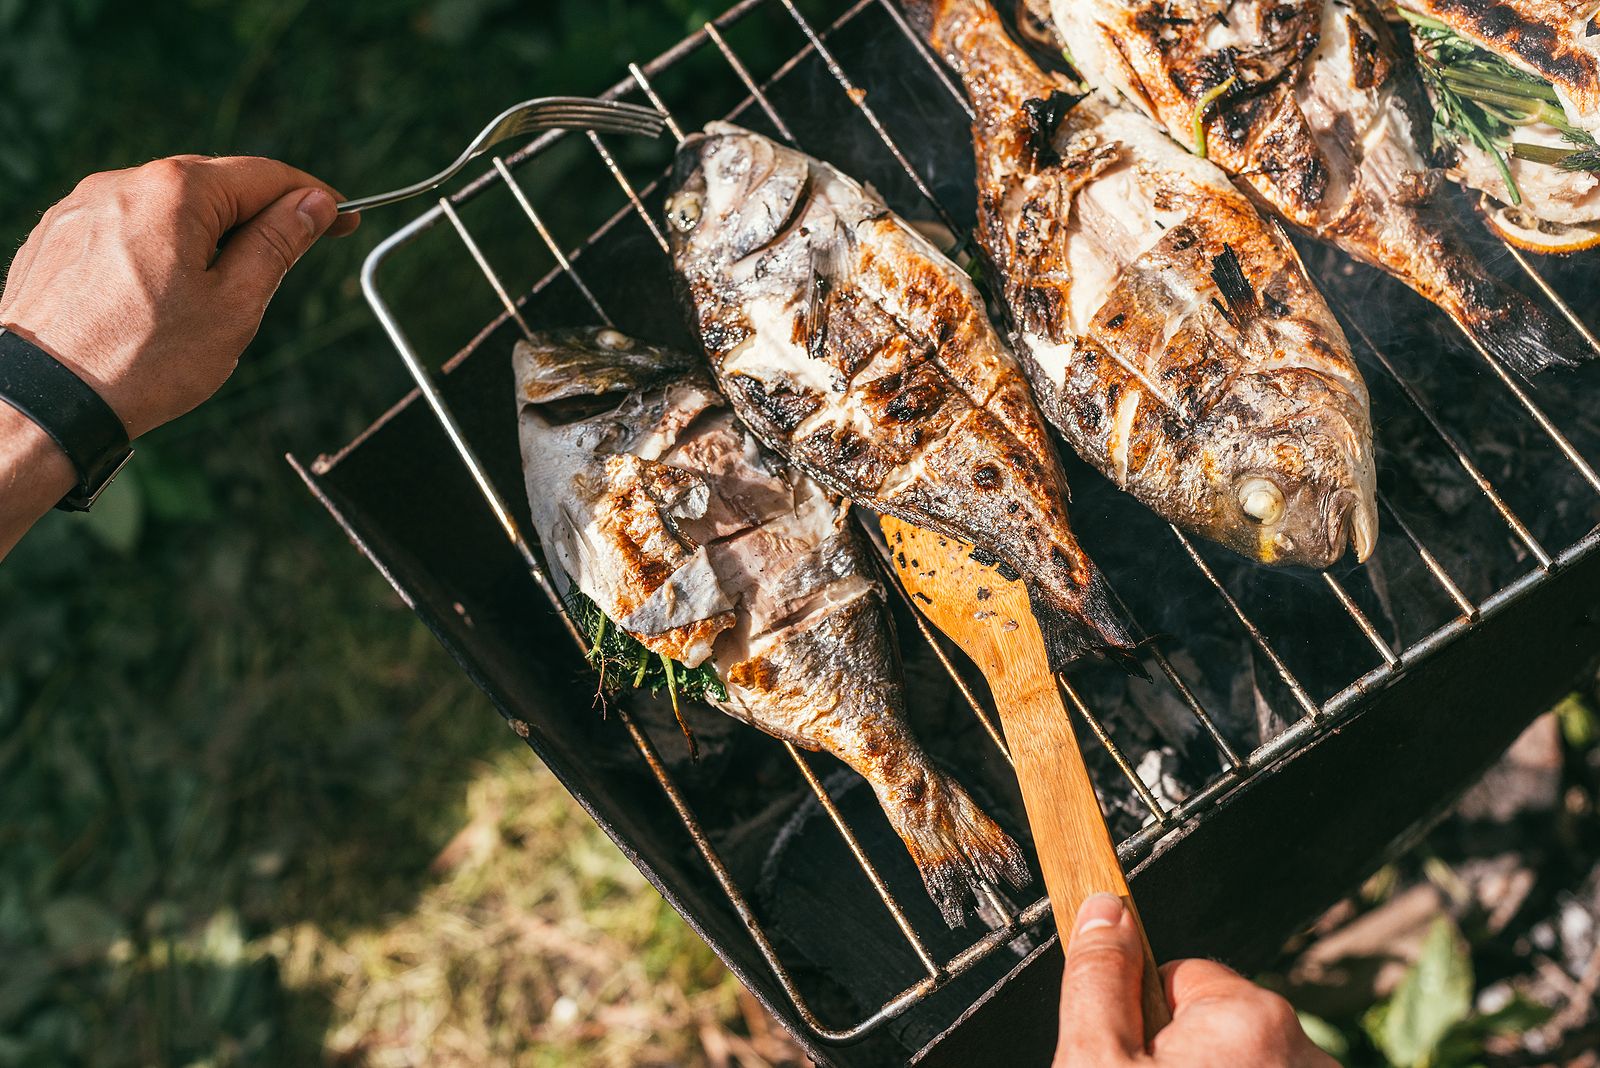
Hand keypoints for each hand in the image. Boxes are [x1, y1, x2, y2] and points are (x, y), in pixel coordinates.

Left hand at [0, 155, 357, 438]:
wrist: (46, 400)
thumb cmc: (144, 358)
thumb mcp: (236, 304)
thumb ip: (278, 243)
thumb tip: (312, 205)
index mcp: (173, 191)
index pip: (264, 176)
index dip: (313, 197)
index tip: (344, 218)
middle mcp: (120, 184)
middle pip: (213, 189)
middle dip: (256, 221)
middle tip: (287, 266)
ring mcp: (80, 208)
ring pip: (167, 211)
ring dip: (204, 240)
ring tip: (212, 302)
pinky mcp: (55, 237)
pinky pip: (125, 230)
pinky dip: (157, 253)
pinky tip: (161, 302)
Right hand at [1055, 894, 1335, 1067]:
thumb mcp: (1096, 1062)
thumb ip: (1099, 980)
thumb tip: (1104, 908)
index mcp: (1248, 1016)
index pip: (1182, 976)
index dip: (1143, 1020)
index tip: (1129, 1058)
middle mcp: (1306, 1050)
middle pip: (1219, 1026)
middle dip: (1183, 1057)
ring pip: (1247, 1065)